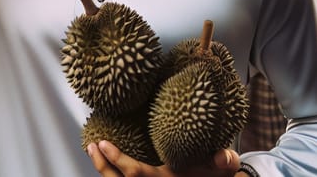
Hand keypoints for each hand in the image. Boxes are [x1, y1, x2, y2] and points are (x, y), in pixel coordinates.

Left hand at [87, 140, 241, 175]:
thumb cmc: (217, 175)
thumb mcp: (224, 168)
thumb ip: (225, 160)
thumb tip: (222, 156)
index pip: (136, 173)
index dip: (118, 160)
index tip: (103, 143)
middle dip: (103, 167)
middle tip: (91, 146)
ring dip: (104, 171)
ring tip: (93, 150)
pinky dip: (113, 174)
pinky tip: (106, 162)